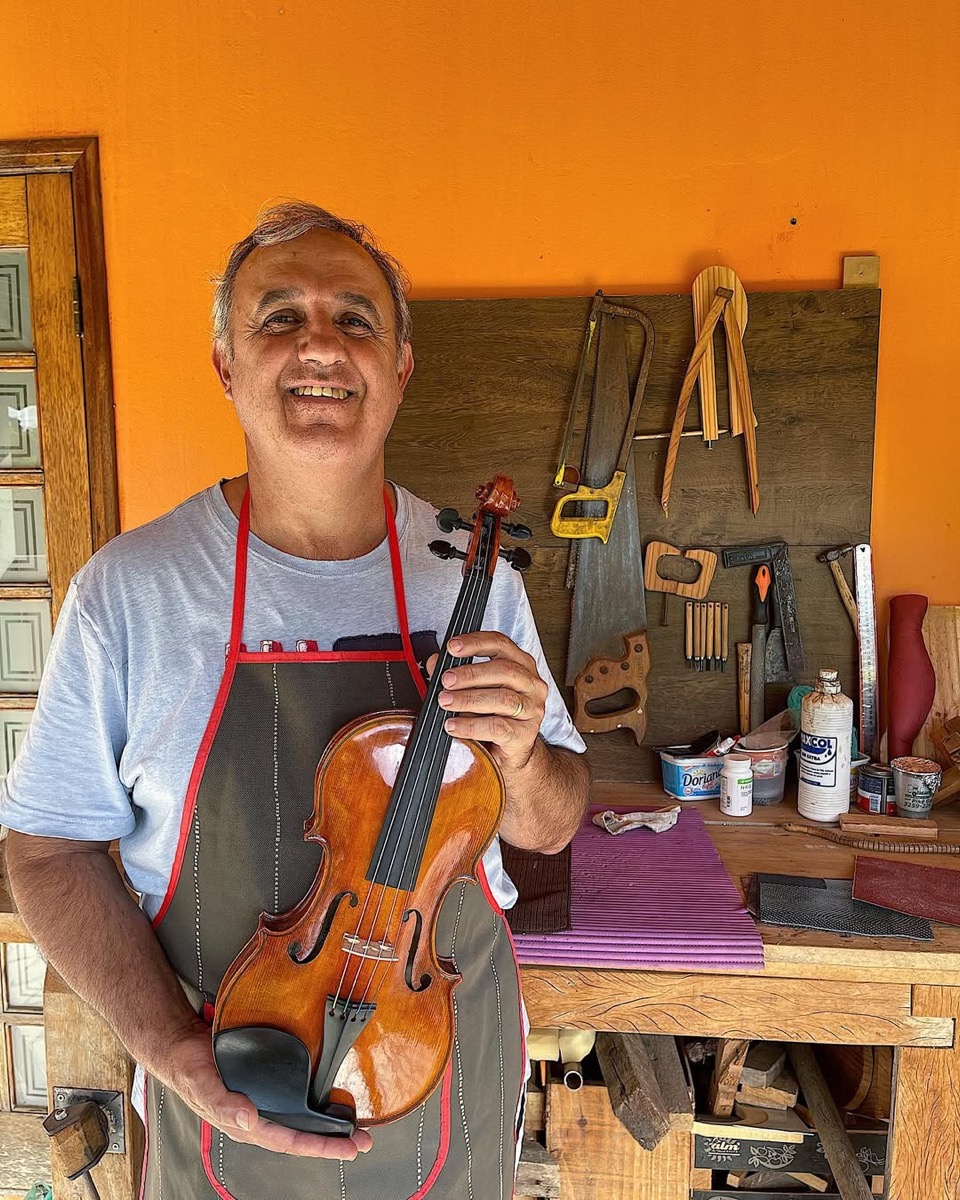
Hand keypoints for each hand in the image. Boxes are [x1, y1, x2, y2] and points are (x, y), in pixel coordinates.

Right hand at [161, 1023, 372, 1158]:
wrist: (183, 1044)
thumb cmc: (191, 1070)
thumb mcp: (204, 1087)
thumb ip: (225, 1105)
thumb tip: (250, 1118)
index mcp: (246, 1124)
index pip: (289, 1141)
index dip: (319, 1147)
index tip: (346, 1148)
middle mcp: (259, 1116)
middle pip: (302, 1135)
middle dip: (333, 1142)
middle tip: (363, 1142)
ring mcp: (264, 1101)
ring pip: (301, 1119)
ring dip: (328, 1125)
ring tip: (354, 1127)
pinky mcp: (267, 1083)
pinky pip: (294, 1098)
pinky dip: (315, 1103)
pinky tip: (330, 1101)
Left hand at [428, 632, 547, 772]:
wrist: (505, 754)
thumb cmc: (490, 716)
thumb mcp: (471, 691)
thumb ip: (454, 675)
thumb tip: (435, 662)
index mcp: (521, 665)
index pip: (501, 644)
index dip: (476, 642)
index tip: (452, 647)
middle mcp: (531, 684)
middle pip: (504, 670)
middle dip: (470, 674)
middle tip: (446, 680)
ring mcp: (532, 710)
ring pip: (502, 699)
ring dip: (468, 699)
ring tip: (446, 702)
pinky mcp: (525, 734)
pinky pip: (497, 727)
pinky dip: (471, 725)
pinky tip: (454, 725)